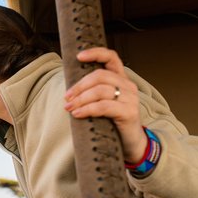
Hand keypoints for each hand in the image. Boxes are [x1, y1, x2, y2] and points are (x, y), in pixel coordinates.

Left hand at [64, 47, 147, 163]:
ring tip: (69, 108)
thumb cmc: (113, 123)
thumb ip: (93, 93)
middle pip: (100, 75)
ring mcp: (130, 98)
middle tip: (67, 97)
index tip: (79, 56)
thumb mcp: (103, 104)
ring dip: (80, 99)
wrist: (131, 144)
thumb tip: (69, 91)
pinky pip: (104, 106)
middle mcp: (128, 86)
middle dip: (79, 86)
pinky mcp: (129, 112)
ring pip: (100, 91)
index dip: (96, 53)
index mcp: (121, 80)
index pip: (111, 58)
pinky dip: (87, 109)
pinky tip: (77, 114)